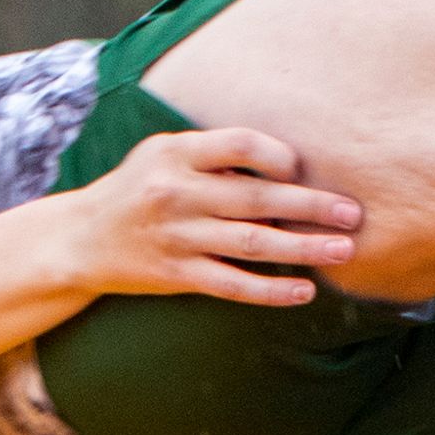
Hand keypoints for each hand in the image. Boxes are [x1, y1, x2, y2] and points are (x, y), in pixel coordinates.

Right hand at [76, 127, 362, 306]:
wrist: (81, 239)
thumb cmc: (138, 189)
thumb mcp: (163, 155)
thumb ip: (214, 156)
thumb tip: (284, 165)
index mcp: (175, 153)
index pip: (240, 144)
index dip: (278, 156)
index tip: (302, 169)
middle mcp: (176, 193)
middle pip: (258, 198)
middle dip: (312, 206)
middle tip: (353, 213)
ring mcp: (177, 237)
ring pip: (254, 243)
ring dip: (305, 248)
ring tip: (344, 249)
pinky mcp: (177, 275)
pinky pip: (233, 284)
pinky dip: (272, 290)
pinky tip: (304, 290)